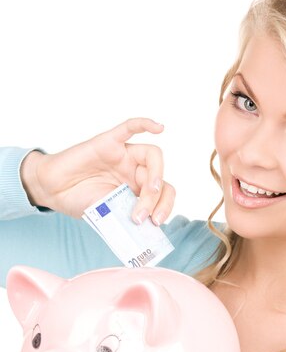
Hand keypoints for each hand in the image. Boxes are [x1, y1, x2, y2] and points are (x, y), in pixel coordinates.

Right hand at [20, 118, 174, 223]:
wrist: (53, 191)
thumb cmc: (80, 201)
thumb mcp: (109, 216)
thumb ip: (128, 217)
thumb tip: (148, 227)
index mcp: (138, 188)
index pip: (164, 192)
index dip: (165, 207)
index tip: (156, 223)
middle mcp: (134, 170)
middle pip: (160, 178)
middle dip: (154, 199)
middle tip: (140, 217)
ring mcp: (123, 155)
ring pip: (152, 155)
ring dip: (156, 176)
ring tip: (149, 192)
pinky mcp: (108, 142)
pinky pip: (129, 127)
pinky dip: (144, 124)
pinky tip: (159, 127)